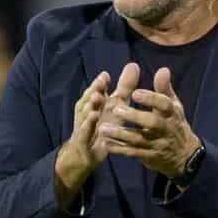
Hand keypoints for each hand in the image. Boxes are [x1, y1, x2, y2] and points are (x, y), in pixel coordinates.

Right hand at [54, 63, 138, 205]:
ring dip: (90, 105)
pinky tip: (94, 118)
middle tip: (101, 83)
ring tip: (97, 98)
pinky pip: (85, 131)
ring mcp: (83, 124)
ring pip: (86, 113)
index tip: (106, 76)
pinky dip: (88, 125)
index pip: (97, 90)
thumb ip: (124, 87)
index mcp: (95, 102)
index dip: (100, 83)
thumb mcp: (116, 106)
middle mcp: (87, 110)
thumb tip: (133, 65)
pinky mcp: (83, 139)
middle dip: (94, 90)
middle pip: (90, 98)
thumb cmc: (104, 125)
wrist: (87, 152)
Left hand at [102, 67, 202, 180]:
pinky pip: (133, 153)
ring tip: (103, 129)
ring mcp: (157, 144)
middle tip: (115, 109)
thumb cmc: (173, 124)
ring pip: (139, 140)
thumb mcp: (173, 106)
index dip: (151, 99)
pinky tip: (106, 145)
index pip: (164, 105)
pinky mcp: (149, 157)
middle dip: (135, 116)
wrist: (183, 156)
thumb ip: (164, 89)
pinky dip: (120, 150)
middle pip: (152, 123)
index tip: (135, 92)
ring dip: (120, 135)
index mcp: (172, 114)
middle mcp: (166, 129)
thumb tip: (163, 69)